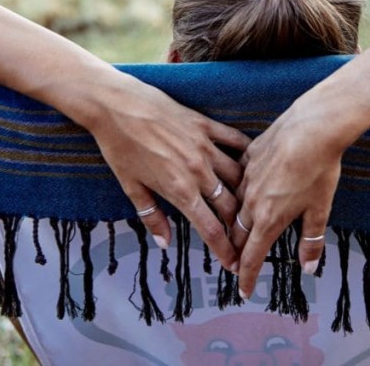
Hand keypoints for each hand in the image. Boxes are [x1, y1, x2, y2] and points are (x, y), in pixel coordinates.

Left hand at [87, 75, 249, 270]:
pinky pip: (234, 141)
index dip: (224, 250)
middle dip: (239, 227)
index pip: (210, 228)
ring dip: (245, 194)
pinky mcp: (205, 125)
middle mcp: (197, 171)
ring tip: (250, 206)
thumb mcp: (131, 187)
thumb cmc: (120, 146)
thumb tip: (165, 242)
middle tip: (243, 238)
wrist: (117, 106)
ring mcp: (204, 146)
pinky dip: (246, 154)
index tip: (232, 264)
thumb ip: (152, 216)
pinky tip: (252, 164)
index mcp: (179, 190)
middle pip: (230, 205)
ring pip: (238, 176)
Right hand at [230, 96, 347, 298]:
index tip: (243, 290)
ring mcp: (248, 176)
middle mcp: (252, 200)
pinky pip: (239, 178)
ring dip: (235, 220)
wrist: (312, 126)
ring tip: (237, 229)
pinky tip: (245, 189)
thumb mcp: (320, 209)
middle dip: (237, 250)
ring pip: (235, 205)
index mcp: (268, 218)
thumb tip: (308, 266)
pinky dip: (240, 190)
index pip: (251, 256)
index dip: (247, 276)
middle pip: (238, 233)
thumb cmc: (319, 168)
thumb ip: (311, 241)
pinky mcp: (249, 155)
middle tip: (237, 261)